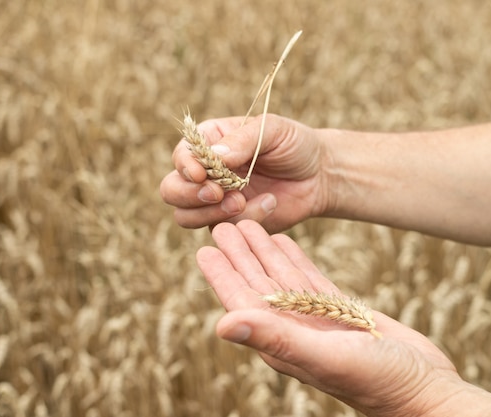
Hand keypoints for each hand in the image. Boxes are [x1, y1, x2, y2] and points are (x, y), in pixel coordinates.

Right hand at [161, 114, 326, 232]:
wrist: (319, 176)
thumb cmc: (294, 145)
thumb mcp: (273, 130)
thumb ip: (244, 139)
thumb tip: (216, 156)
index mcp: (210, 142)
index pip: (180, 155)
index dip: (184, 166)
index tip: (202, 174)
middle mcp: (204, 173)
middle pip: (171, 190)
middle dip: (190, 195)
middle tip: (218, 193)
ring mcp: (214, 201)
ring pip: (186, 216)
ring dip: (210, 213)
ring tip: (242, 201)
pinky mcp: (230, 223)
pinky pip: (223, 230)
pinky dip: (245, 220)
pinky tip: (269, 204)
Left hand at [197, 220, 469, 415]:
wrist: (424, 390)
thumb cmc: (378, 381)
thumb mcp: (325, 356)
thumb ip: (275, 338)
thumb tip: (221, 323)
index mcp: (283, 343)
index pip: (243, 303)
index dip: (223, 276)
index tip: (204, 248)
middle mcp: (295, 331)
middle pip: (259, 285)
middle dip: (240, 255)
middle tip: (223, 223)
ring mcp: (318, 321)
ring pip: (283, 279)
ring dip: (264, 253)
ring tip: (249, 226)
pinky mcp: (342, 313)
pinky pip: (310, 280)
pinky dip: (295, 261)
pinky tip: (284, 244)